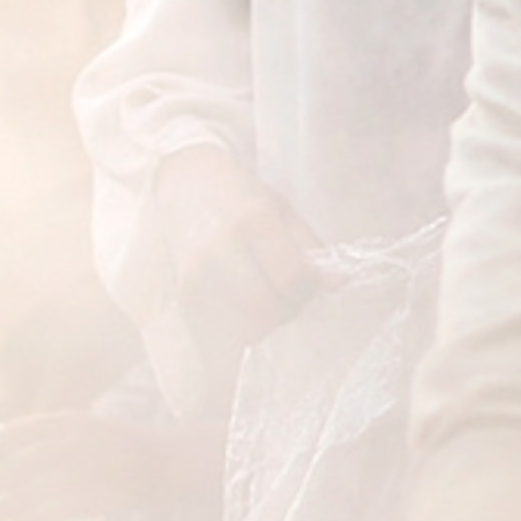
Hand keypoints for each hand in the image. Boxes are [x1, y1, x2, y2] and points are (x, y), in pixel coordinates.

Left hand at [0, 411, 180, 520]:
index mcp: (71, 422)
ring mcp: (87, 471)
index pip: (19, 431)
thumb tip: (1, 447)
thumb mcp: (85, 428)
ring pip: (33, 492)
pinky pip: (53, 512)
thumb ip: (49, 436)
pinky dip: (33, 519)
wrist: (164, 462)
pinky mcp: (96, 498)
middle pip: (21, 464)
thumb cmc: (118, 446)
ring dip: (9, 505)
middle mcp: (76, 444)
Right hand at [154, 147, 322, 373]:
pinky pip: (220, 334)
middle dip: (287, 310)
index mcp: (251, 221)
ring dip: (264, 324)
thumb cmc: (241, 198)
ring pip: (242, 329)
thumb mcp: (283, 210)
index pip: (291, 277)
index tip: (308, 282)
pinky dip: (239, 330)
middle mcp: (218, 249)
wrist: (185, 186)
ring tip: (266, 298)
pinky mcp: (183, 296)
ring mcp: (195, 276)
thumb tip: (337, 284)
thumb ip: (310, 249)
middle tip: (289, 296)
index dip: (307, 288)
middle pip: (265, 309)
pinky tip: (243, 306)